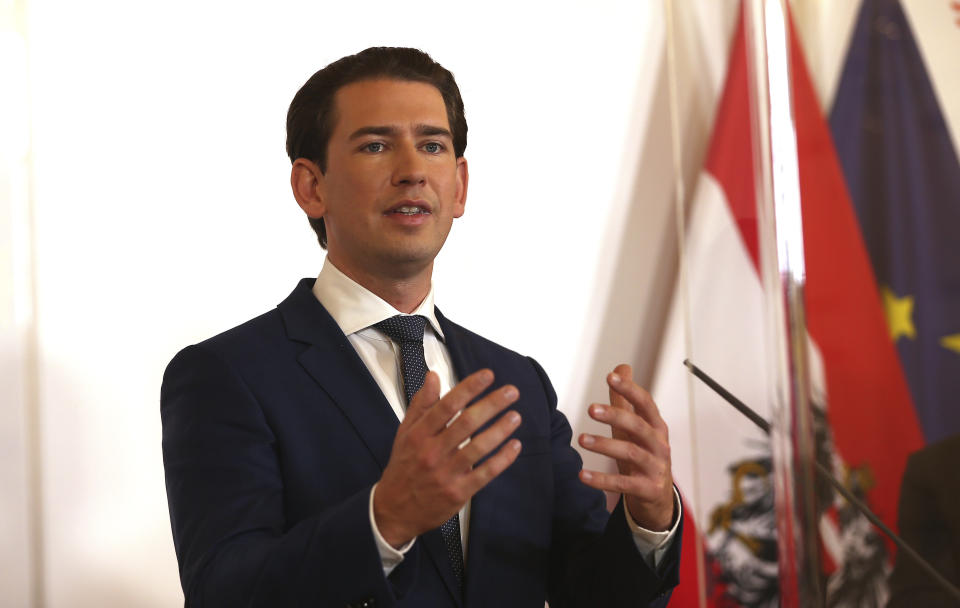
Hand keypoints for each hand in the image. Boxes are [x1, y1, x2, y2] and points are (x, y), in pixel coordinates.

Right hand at [374, 369, 522, 547]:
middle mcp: (432, 452)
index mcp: (419, 434)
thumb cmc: (403, 467)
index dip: (469, 388)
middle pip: (466, 423)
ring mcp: (446, 473)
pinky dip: (502, 459)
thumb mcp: (405, 433)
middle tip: (511, 392)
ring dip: (500, 430)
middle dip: (492, 404)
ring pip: (478, 447)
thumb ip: (421, 404)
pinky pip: (485, 473)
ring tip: (515, 416)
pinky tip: (514, 446)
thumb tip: (433, 376)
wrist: (394, 510)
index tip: (488, 375)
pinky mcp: (458, 493)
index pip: (447, 405)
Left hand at [577, 364, 674, 530]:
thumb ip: (626, 400)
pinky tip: (582, 475)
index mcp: (656, 426)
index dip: (629, 389)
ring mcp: (656, 468)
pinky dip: (602, 480)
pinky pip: (623, 484)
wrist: (657, 496)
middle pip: (638, 426)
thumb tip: (622, 367)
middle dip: (615, 416)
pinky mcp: (648, 489)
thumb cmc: (644, 454)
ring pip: (631, 453)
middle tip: (590, 408)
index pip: (645, 403)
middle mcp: (659, 445)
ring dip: (605, 445)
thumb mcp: (635, 427)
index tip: (610, 376)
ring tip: (581, 439)